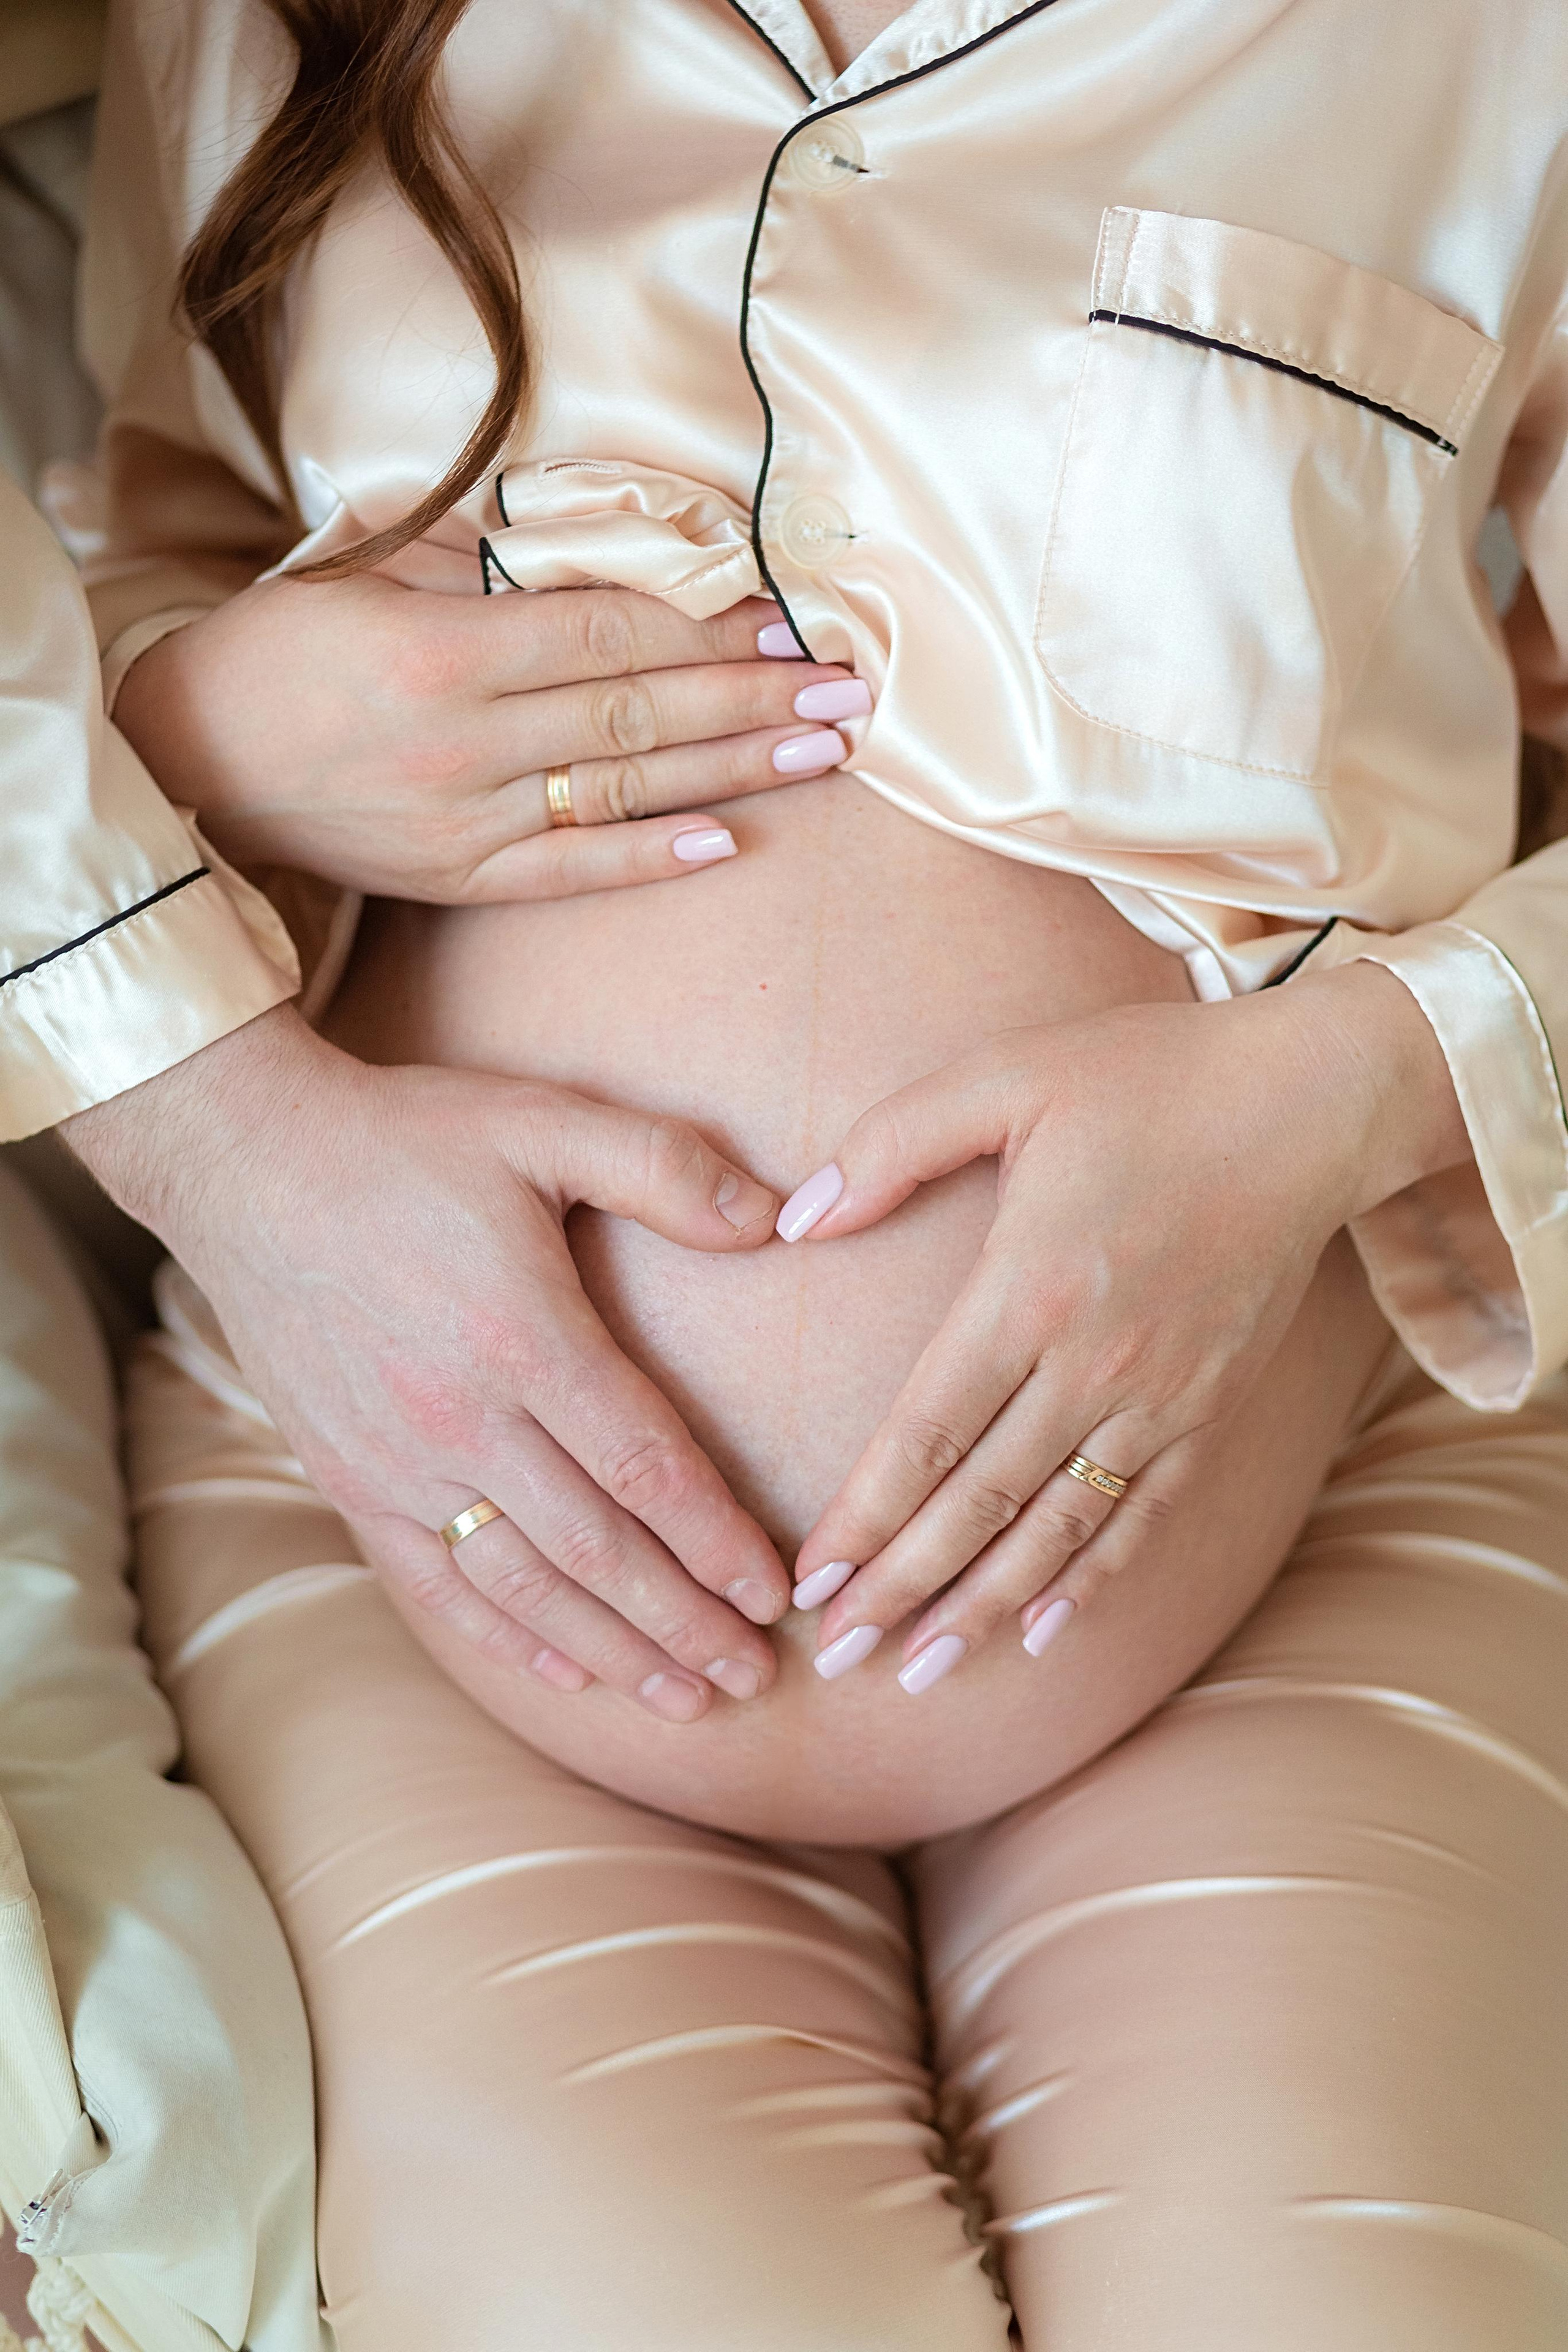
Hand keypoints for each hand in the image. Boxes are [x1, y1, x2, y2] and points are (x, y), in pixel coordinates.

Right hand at [66, 1005, 795, 1719]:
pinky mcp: (347, 1478)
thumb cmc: (408, 1139)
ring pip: (523, 1587)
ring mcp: (397, 1461)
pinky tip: (559, 1672)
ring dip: (610, 1651)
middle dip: (684, 1623)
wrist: (247, 1162)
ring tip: (680, 1698)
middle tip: (753, 1676)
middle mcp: (462, 1418)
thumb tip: (774, 1216)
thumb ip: (663, 1165)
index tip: (774, 1592)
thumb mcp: (543, 1119)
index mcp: (524, 1337)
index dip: (717, 1541)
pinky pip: (432, 1583)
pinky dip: (501, 1637)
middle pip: (598, 1551)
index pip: (647, 1467)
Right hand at [113, 573, 866, 899]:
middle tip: (849, 686)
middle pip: (639, 714)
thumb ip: (474, 552)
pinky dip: (650, 859)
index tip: (789, 615)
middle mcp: (466, 745)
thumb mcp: (361, 569)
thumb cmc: (283, 649)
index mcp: (443, 654)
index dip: (707, 625)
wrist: (194, 763)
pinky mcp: (462, 880)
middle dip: (753, 698)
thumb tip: (588, 528)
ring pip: (625, 791)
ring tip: (825, 751)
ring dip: (735, 771)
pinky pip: (572, 869)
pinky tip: (729, 842)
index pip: (607, 635)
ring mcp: (469, 822)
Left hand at [780, 963, 1469, 1689]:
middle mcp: (1095, 1361)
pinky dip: (1091, 1581)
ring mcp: (1161, 1394)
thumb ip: (890, 1146)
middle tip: (836, 1660)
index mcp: (1029, 1288)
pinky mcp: (1212, 1407)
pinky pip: (1142, 1514)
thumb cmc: (1147, 1075)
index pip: (926, 1435)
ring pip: (1058, 1530)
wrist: (1313, 1101)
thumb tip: (793, 1218)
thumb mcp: (1002, 1075)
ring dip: (984, 1608)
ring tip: (920, 1673)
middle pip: (980, 1505)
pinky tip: (1043, 1633)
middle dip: (902, 1591)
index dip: (864, 1519)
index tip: (810, 1582)